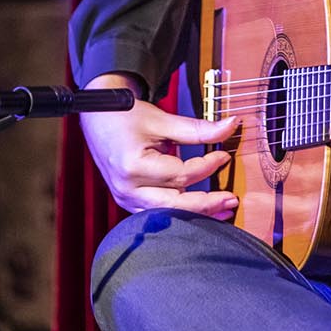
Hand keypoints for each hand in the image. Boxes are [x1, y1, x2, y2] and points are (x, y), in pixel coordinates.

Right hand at [78, 73, 240, 219]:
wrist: (98, 117)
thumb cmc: (127, 116)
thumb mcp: (163, 120)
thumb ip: (197, 129)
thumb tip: (231, 126)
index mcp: (134, 166)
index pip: (181, 174)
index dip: (207, 166)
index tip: (224, 156)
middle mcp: (127, 188)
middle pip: (174, 204)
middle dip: (206, 205)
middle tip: (231, 200)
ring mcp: (125, 198)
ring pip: (166, 214)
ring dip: (195, 214)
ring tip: (222, 211)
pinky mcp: (127, 200)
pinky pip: (156, 213)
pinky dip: (178, 212)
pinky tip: (199, 211)